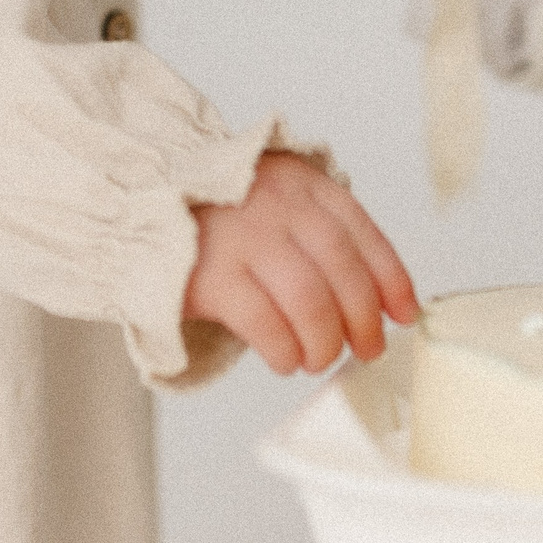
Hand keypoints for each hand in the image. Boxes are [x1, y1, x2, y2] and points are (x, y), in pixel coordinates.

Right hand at [184, 152, 419, 373]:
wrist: (137, 207)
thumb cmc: (215, 218)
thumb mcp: (274, 202)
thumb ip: (317, 233)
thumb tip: (376, 301)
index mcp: (301, 183)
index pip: (361, 232)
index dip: (391, 278)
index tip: (404, 314)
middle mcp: (276, 204)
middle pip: (342, 268)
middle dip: (363, 319)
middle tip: (366, 349)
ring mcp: (242, 237)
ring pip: (309, 299)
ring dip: (324, 341)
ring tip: (319, 358)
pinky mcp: (210, 274)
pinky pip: (263, 321)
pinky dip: (284, 349)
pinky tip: (286, 359)